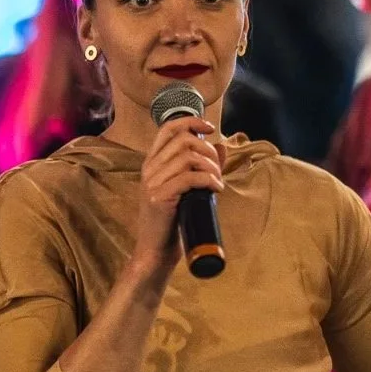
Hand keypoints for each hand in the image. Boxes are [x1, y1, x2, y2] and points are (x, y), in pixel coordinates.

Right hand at [134, 115, 222, 271]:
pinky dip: (209, 180)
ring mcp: (153, 182)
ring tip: (217, 181)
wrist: (156, 251)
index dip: (191, 121)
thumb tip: (221, 146)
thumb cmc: (173, 220)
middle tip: (217, 168)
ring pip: (188, 157)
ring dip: (211, 166)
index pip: (168, 128)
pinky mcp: (160, 197)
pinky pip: (190, 177)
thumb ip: (200, 166)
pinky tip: (216, 189)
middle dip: (208, 150)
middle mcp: (149, 168)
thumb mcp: (186, 188)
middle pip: (183, 140)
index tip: (209, 128)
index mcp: (152, 162)